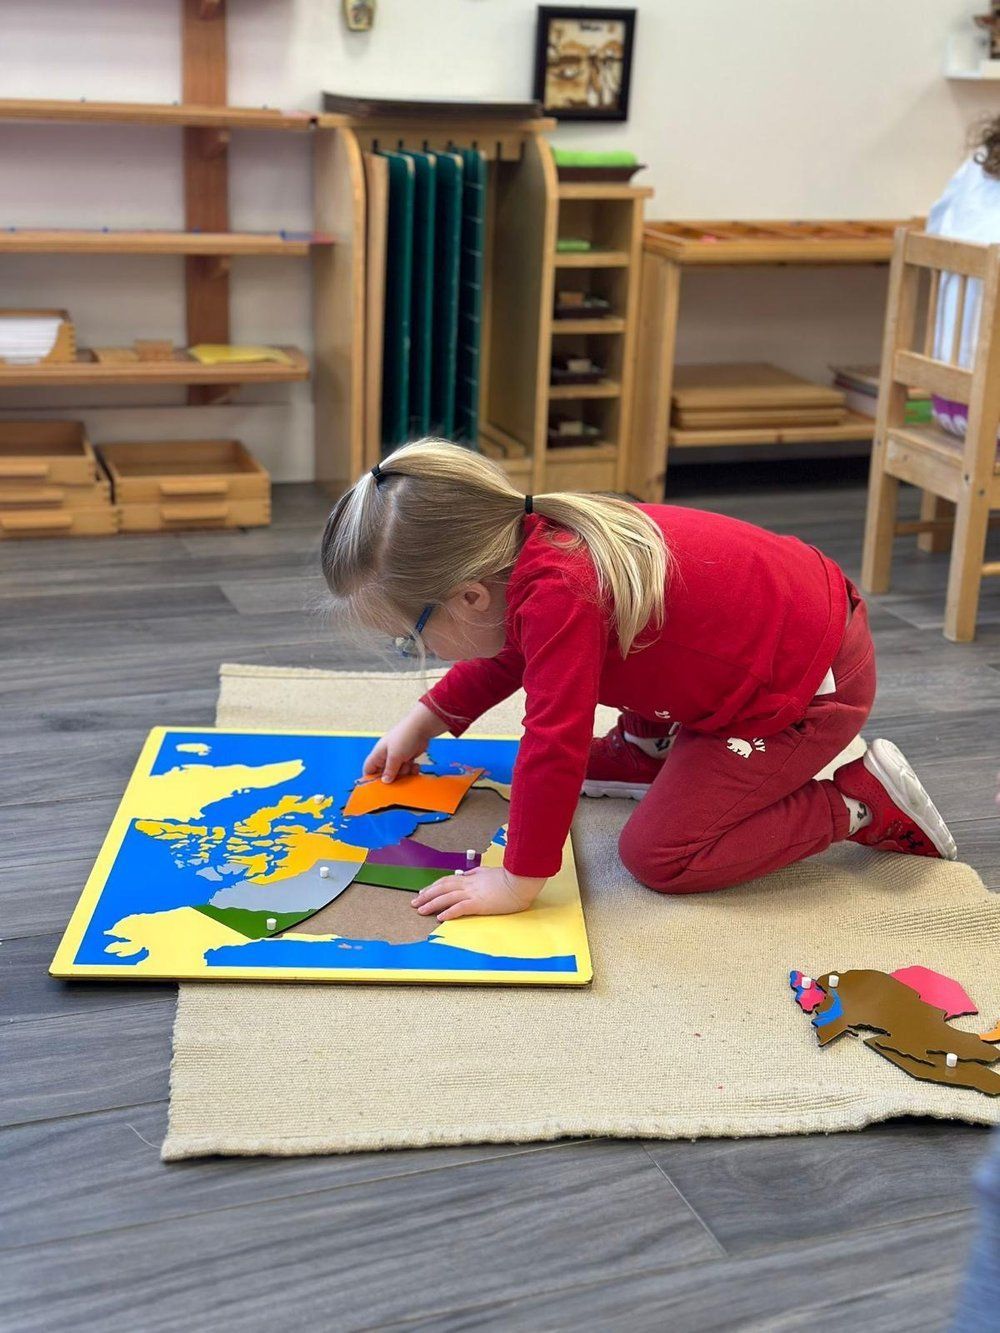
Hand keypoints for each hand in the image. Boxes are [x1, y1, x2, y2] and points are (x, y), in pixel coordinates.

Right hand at [363, 702, 444, 782]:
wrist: (422, 728)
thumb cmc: (405, 737)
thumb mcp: (395, 756)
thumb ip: (389, 770)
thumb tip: (385, 781)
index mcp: (378, 754)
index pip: (368, 769)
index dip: (371, 779)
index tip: (379, 787)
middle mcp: (386, 756)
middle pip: (385, 773)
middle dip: (393, 777)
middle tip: (400, 775)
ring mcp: (398, 757)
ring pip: (398, 773)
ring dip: (405, 773)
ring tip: (409, 765)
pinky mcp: (408, 757)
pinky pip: (407, 769)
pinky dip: (412, 769)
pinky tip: (415, 765)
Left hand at [412, 865, 545, 920]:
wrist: (521, 881)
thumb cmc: (510, 878)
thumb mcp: (490, 872)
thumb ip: (477, 873)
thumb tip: (467, 873)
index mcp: (471, 878)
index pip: (447, 881)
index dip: (434, 886)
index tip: (424, 891)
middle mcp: (468, 885)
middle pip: (442, 888)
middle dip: (427, 895)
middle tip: (414, 902)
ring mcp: (473, 894)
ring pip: (447, 897)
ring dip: (432, 903)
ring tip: (420, 910)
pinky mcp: (479, 904)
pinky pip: (460, 908)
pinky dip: (448, 912)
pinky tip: (439, 918)